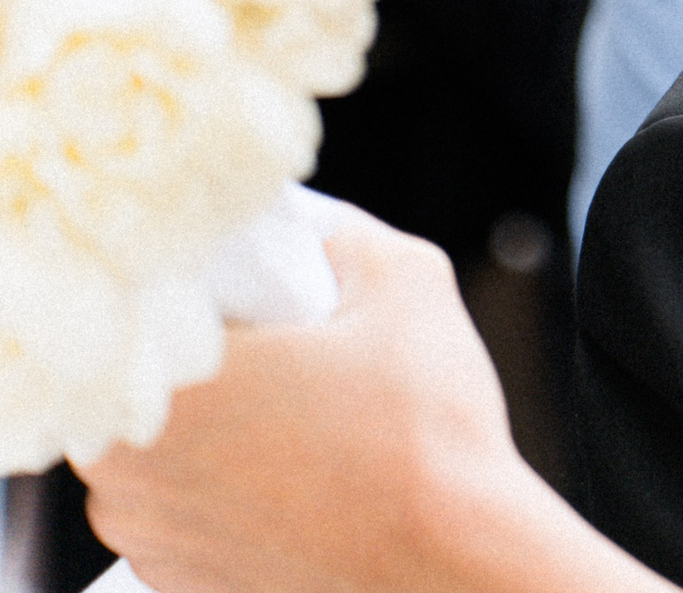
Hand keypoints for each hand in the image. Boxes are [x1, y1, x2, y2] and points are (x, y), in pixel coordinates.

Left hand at [77, 210, 542, 592]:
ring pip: (160, 446)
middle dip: (209, 358)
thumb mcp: (407, 280)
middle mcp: (124, 473)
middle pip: (147, 377)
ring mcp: (148, 536)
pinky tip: (301, 472)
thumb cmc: (425, 435)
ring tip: (307, 417)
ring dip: (215, 426)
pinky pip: (183, 507)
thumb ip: (346, 235)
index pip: (148, 305)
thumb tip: (320, 232)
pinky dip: (226, 486)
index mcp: (160, 385)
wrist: (450, 565)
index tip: (263, 294)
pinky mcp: (180, 581)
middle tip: (291, 350)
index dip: (207, 291)